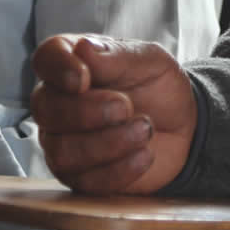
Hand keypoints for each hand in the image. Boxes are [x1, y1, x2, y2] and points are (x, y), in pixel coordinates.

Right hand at [30, 35, 197, 193]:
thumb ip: (117, 55)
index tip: (83, 78)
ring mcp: (64, 143)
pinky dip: (120, 169)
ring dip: (108, 142)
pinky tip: (145, 154)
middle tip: (126, 107)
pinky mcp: (81, 177)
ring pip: (62, 151)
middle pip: (45, 109)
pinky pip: (86, 181)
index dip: (58, 68)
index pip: (46, 59)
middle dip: (86, 111)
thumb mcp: (149, 60)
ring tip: (145, 130)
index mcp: (73, 65)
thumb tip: (82, 48)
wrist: (184, 125)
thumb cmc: (157, 86)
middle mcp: (58, 104)